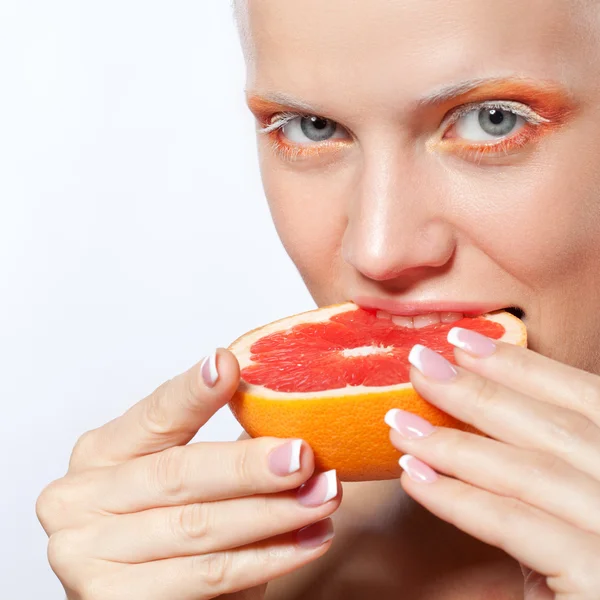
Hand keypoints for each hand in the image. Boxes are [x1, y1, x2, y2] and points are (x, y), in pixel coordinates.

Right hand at [36, 350, 340, 599]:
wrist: (133, 589)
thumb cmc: (160, 521)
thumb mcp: (172, 474)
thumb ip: (214, 447)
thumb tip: (284, 412)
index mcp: (101, 453)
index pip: (152, 415)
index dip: (192, 392)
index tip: (228, 366)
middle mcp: (82, 500)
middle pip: (178, 475)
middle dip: (249, 466)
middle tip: (303, 456)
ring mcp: (90, 556)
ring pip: (199, 530)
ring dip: (272, 515)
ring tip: (321, 499)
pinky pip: (207, 579)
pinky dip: (263, 560)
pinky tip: (302, 542)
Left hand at [385, 329, 599, 598]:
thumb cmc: (586, 569)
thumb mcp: (577, 509)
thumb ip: (547, 468)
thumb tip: (473, 425)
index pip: (586, 398)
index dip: (523, 366)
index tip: (462, 341)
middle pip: (557, 426)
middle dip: (480, 391)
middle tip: (420, 365)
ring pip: (532, 471)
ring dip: (454, 443)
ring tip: (400, 424)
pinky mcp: (599, 581)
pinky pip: (515, 525)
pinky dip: (459, 498)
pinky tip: (414, 478)